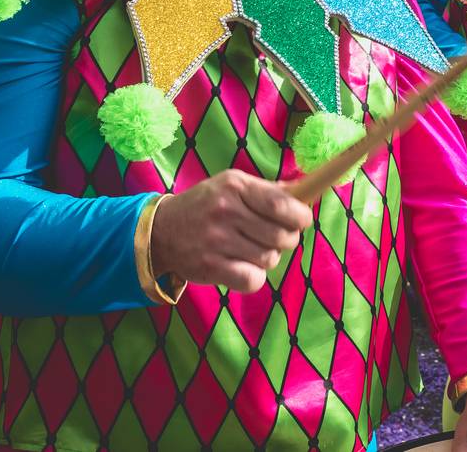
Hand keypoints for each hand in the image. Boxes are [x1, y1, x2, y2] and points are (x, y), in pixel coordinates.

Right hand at [150, 169, 311, 293]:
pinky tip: (244, 268)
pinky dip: (254, 277)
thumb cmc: (207, 205)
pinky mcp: (210, 267)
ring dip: (269, 258)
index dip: (300, 216)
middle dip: (287, 239)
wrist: (161, 231)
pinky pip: (252, 280)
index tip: (302, 220)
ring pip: (269, 259)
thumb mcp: (233, 186)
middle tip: (275, 237)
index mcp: (235, 186)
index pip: (281, 204)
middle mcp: (226, 211)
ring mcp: (216, 240)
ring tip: (254, 250)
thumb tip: (305, 191)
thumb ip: (268, 190)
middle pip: (281, 235)